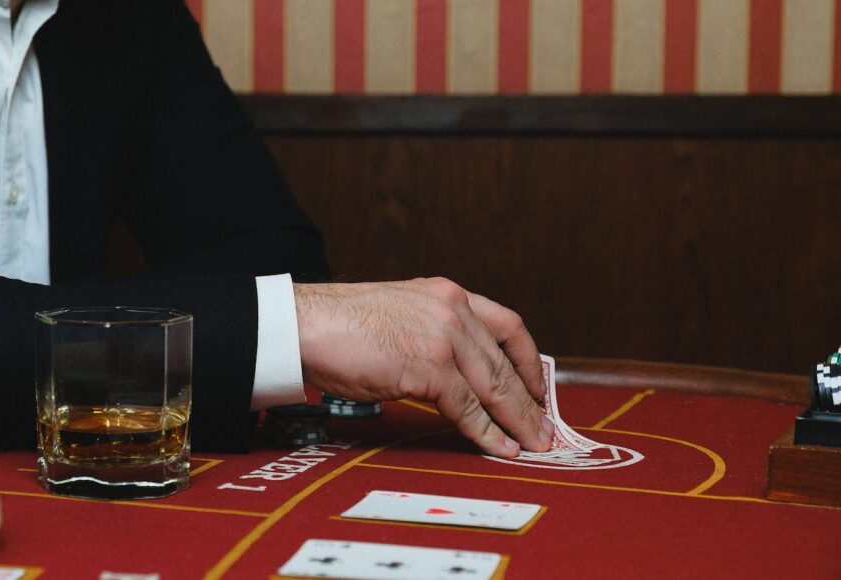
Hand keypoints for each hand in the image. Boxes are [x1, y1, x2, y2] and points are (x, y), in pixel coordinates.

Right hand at [294, 278, 553, 456]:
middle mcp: (453, 310)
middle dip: (531, 400)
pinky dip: (488, 433)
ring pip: (496, 386)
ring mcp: (443, 337)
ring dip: (519, 421)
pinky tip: (499, 448)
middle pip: (507, 361)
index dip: (530, 360)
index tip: (537, 386)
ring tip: (533, 444)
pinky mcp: (429, 367)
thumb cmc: (338, 325)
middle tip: (544, 427)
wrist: (304, 325)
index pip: (508, 325)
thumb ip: (430, 332)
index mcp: (447, 293)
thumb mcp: (398, 314)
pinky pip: (470, 408)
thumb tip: (452, 373)